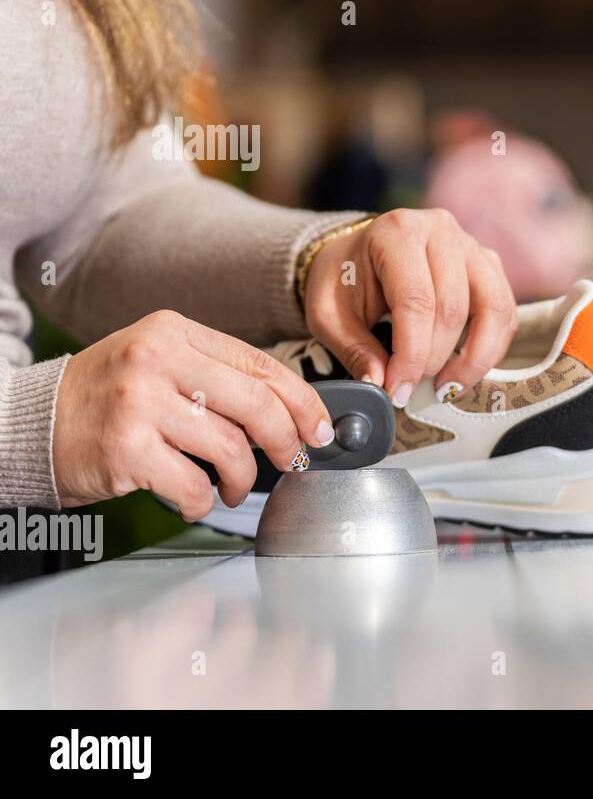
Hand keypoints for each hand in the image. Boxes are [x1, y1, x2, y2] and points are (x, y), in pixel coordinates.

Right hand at [53, 310, 334, 519]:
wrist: (32, 422)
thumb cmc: (107, 397)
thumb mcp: (159, 363)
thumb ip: (216, 376)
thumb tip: (289, 410)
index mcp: (174, 332)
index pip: (261, 365)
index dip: (303, 401)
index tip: (320, 427)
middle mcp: (157, 360)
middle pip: (256, 405)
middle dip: (286, 441)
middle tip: (292, 460)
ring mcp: (140, 404)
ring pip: (230, 448)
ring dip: (242, 479)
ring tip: (233, 486)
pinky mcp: (126, 449)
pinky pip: (193, 484)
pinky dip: (204, 499)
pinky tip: (197, 497)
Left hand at [302, 209, 516, 405]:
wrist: (360, 254)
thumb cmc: (345, 280)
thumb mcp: (329, 314)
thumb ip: (354, 349)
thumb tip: (381, 385)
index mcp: (398, 232)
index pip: (416, 301)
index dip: (412, 354)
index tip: (399, 390)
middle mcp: (441, 231)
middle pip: (453, 308)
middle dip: (434, 359)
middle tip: (412, 389)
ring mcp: (471, 246)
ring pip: (493, 309)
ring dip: (475, 358)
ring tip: (448, 387)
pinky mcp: (489, 265)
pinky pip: (505, 311)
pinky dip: (492, 347)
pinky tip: (465, 368)